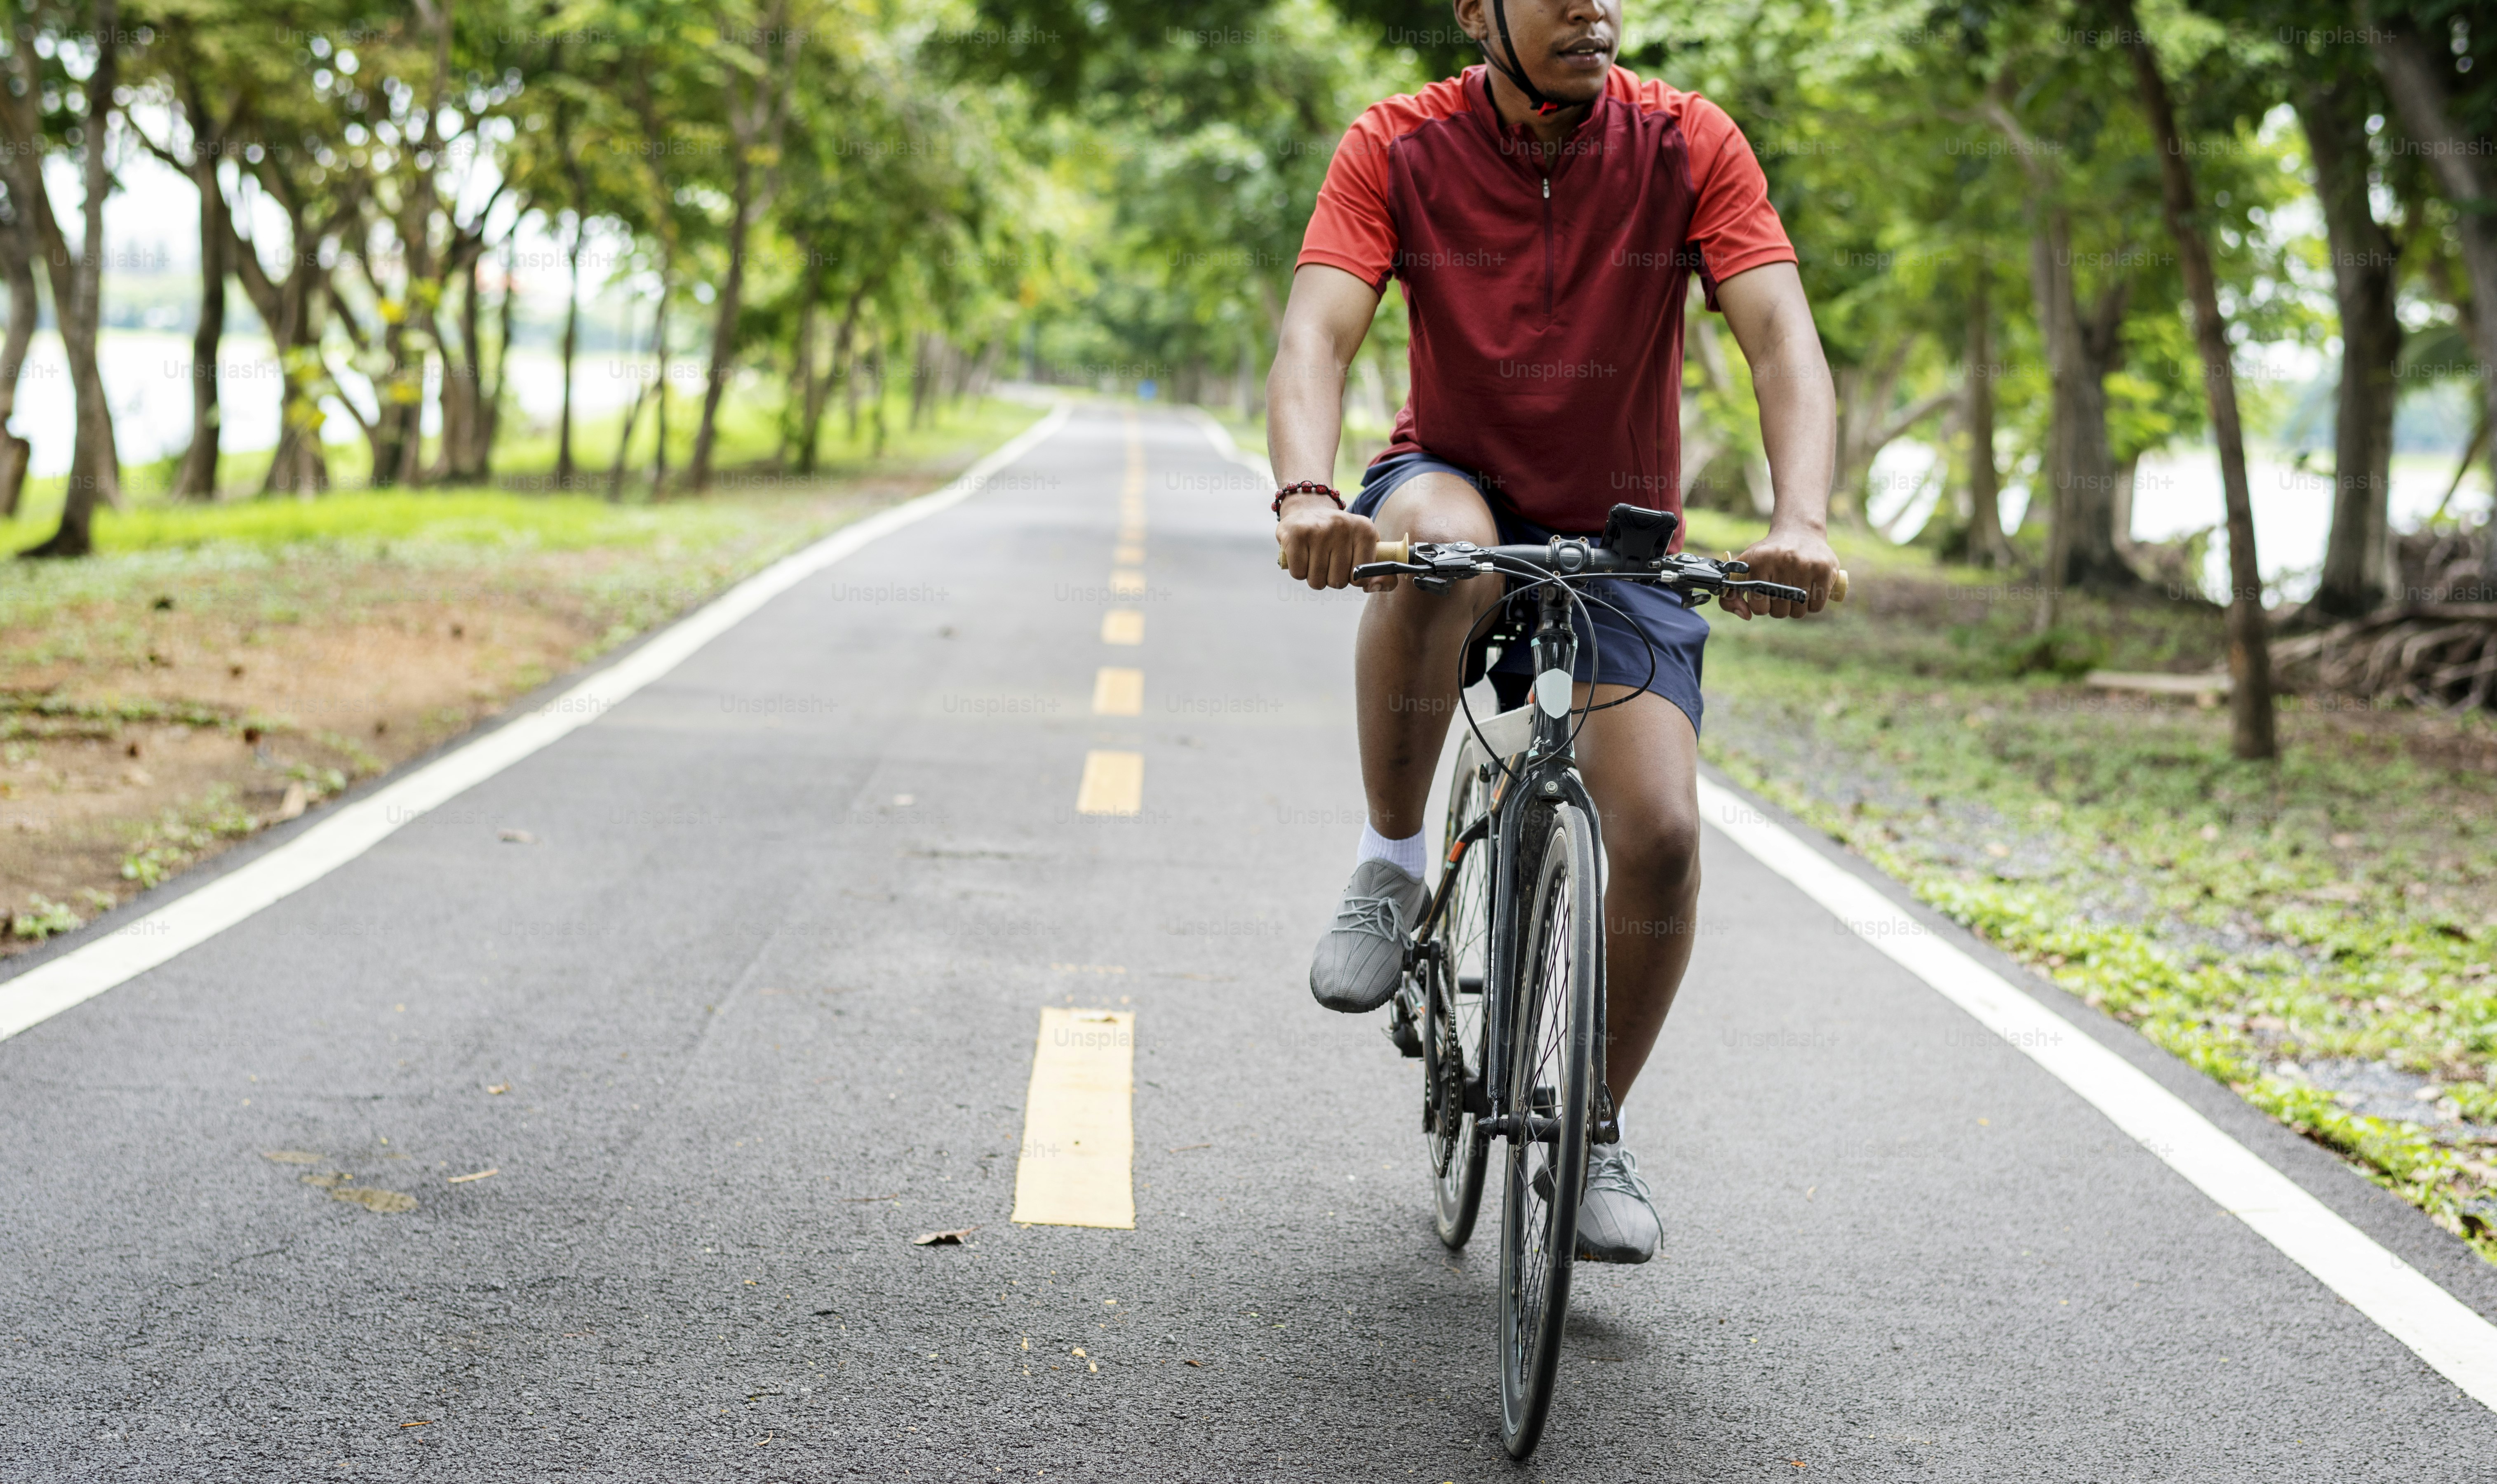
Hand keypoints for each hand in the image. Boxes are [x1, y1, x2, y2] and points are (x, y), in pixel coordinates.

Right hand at [1277, 495, 1385, 590]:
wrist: (1308, 510)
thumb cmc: (1339, 537)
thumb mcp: (1364, 547)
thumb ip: (1379, 573)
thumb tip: (1374, 587)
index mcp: (1365, 530)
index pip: (1361, 578)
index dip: (1352, 579)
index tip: (1347, 565)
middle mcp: (1343, 527)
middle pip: (1337, 581)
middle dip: (1331, 578)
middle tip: (1328, 560)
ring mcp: (1319, 529)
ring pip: (1316, 580)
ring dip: (1314, 576)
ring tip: (1315, 557)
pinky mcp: (1296, 534)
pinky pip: (1298, 573)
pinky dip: (1298, 571)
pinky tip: (1302, 554)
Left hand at [1723, 526, 1837, 618]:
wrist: (1799, 532)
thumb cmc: (1768, 555)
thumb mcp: (1744, 568)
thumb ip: (1731, 594)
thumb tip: (1744, 615)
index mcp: (1758, 561)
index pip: (1759, 607)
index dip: (1762, 607)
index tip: (1765, 597)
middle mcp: (1782, 560)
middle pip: (1780, 611)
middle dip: (1780, 608)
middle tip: (1782, 593)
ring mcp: (1805, 564)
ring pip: (1799, 611)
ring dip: (1797, 609)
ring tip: (1795, 592)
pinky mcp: (1824, 569)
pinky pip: (1816, 606)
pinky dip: (1812, 606)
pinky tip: (1809, 593)